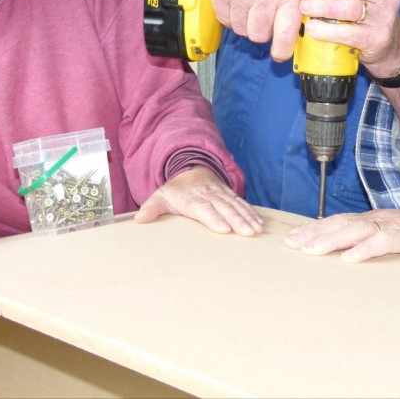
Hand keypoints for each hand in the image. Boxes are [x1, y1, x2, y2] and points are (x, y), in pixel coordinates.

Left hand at [135, 166, 263, 236]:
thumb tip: (139, 219)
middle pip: (224, 208)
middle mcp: (209, 195)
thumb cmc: (176, 190)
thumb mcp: (160, 196)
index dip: (214, 218)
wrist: (190, 167)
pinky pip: (242, 203)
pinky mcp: (230, 195)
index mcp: (192, 198)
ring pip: (236, 206)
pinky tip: (260, 223)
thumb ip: (151, 208)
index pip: (204, 208)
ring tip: (257, 230)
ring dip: (248, 218)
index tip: (224, 229)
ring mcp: (221, 194)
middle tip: (248, 233)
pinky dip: (252, 213)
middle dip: (237, 220)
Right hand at [204, 0, 304, 61]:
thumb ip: (297, 1)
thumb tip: (297, 33)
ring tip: (250, 2)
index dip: (281, 50)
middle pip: (259, 36)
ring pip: (240, 29)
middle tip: (263, 16)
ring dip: (245, 22)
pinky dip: (230, 14)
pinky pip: (224, 18)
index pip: (284, 35)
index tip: (279, 53)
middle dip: (261, 31)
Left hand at [284, 208, 399, 263]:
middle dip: (316, 234)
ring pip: (359, 230)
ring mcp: (398, 226)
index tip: (294, 238)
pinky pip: (386, 242)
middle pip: (343, 224)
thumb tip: (348, 254)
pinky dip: (366, 249)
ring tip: (311, 250)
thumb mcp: (398, 240)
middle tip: (293, 244)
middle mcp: (383, 219)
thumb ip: (376, 243)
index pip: (341, 222)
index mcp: (378, 220)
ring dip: (332, 240)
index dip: (317, 229)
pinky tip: (349, 259)